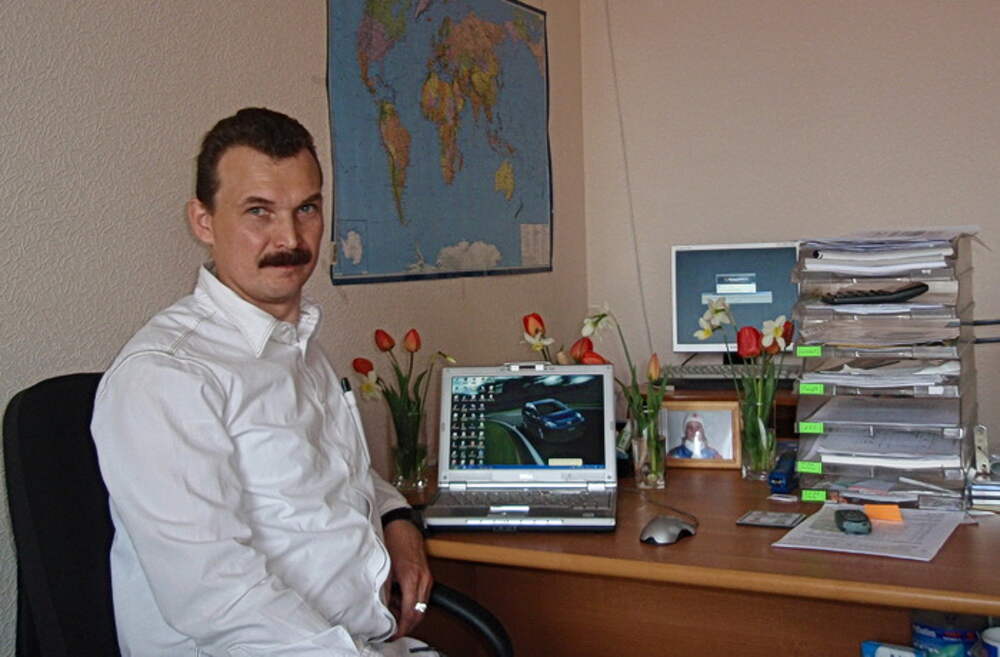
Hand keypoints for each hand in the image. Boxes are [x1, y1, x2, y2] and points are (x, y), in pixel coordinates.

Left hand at [382, 518, 432, 638]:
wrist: (402, 524)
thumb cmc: (393, 540)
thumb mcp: (385, 568)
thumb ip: (385, 590)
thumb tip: (384, 607)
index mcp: (412, 578)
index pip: (411, 612)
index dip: (403, 626)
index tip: (394, 632)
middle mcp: (423, 579)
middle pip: (420, 612)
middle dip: (408, 624)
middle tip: (393, 628)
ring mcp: (427, 577)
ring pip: (422, 605)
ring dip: (410, 612)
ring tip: (394, 611)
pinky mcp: (426, 574)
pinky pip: (422, 595)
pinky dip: (412, 601)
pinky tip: (400, 598)